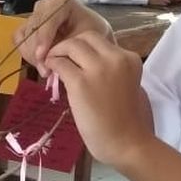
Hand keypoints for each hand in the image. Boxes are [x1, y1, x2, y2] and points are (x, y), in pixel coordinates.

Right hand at [14, 0, 109, 76]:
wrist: (91, 35)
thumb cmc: (92, 34)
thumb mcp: (86, 38)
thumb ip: (67, 47)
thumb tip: (46, 61)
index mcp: (61, 1)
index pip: (47, 18)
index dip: (43, 37)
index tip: (42, 56)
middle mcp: (44, 6)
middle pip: (33, 29)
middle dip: (37, 52)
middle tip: (46, 71)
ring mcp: (34, 16)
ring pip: (24, 36)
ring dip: (33, 56)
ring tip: (47, 69)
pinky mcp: (27, 27)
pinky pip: (19, 41)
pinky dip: (27, 53)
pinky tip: (40, 62)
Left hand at [45, 30, 156, 172]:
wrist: (128, 144)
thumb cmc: (129, 121)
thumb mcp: (128, 85)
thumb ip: (113, 70)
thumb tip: (88, 64)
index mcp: (129, 59)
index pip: (100, 41)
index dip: (84, 47)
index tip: (74, 57)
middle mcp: (115, 58)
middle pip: (85, 37)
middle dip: (70, 44)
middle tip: (60, 57)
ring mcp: (97, 69)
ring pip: (71, 45)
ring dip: (58, 52)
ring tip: (53, 64)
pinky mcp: (80, 82)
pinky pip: (60, 64)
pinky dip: (52, 65)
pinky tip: (51, 73)